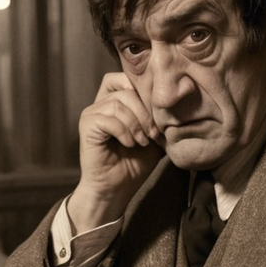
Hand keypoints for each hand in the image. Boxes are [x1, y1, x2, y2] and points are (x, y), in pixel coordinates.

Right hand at [67, 73, 164, 231]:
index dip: (145, 92)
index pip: (127, 77)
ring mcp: (92, 114)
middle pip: (126, 89)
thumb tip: (178, 96)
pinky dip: (124, 132)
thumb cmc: (134, 163)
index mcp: (115, 101)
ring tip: (143, 141)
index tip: (159, 117)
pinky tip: (130, 144)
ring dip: (136, 123)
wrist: (116, 189)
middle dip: (145, 111)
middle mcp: (100, 103)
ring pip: (119, 103)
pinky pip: (109, 119)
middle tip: (154, 133)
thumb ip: (158, 115)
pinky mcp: (87, 126)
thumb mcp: (154, 135)